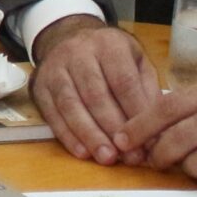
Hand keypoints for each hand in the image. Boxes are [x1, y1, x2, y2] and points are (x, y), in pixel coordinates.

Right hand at [30, 16, 159, 165]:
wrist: (67, 38)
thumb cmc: (110, 56)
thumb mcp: (135, 61)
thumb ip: (146, 90)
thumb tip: (156, 127)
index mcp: (109, 44)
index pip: (123, 81)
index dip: (135, 112)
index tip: (147, 138)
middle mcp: (78, 52)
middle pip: (96, 94)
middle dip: (113, 128)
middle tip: (129, 155)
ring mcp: (55, 69)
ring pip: (71, 105)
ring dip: (90, 135)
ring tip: (106, 158)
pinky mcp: (40, 86)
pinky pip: (52, 114)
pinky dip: (67, 135)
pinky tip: (82, 152)